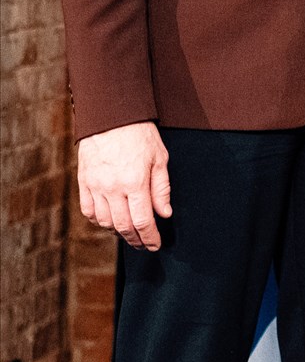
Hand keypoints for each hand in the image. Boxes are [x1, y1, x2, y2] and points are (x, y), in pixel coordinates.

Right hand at [77, 122, 171, 250]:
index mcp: (135, 182)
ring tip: (130, 233)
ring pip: (105, 222)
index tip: (156, 245)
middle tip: (144, 245)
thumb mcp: (160, 158)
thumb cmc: (140, 134)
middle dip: (135, 240)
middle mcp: (113, 188)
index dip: (150, 237)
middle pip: (123, 226)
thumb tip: (165, 214)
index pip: (142, 221)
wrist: (111, 116)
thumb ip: (162, 188)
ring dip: (118, 232)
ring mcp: (95, 186)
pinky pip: (89, 211)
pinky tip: (109, 221)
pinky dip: (99, 221)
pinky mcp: (84, 182)